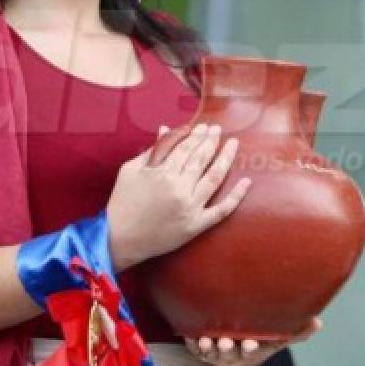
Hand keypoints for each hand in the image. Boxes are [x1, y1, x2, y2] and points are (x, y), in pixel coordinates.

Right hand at [106, 123, 251, 270]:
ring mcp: (190, 207)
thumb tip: (167, 129)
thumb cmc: (122, 202)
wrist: (118, 238)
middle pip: (201, 159)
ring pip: (214, 178)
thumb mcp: (130, 170)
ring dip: (226, 158)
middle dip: (211, 141)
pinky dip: (236, 197)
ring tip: (233, 145)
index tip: (204, 127)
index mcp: (162, 173)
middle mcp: (179, 188)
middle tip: (218, 130)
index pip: (185, 148)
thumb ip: (152, 150)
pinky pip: (221, 211)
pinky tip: (246, 182)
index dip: (196, 135)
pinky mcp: (195, 226)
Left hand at [183, 317, 321, 365]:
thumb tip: (318, 322)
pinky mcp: (201, 349)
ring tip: (206, 340)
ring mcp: (216, 353)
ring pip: (210, 354)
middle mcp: (233, 354)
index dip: (251, 349)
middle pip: (229, 355)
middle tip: (225, 342)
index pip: (252, 352)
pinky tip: (189, 336)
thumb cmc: (258, 340)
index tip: (251, 342)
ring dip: (207, 348)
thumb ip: (295, 331)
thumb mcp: (276, 336)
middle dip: (227, 350)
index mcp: (251, 350)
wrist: (234, 350)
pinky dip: (192, 344)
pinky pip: (195, 349)